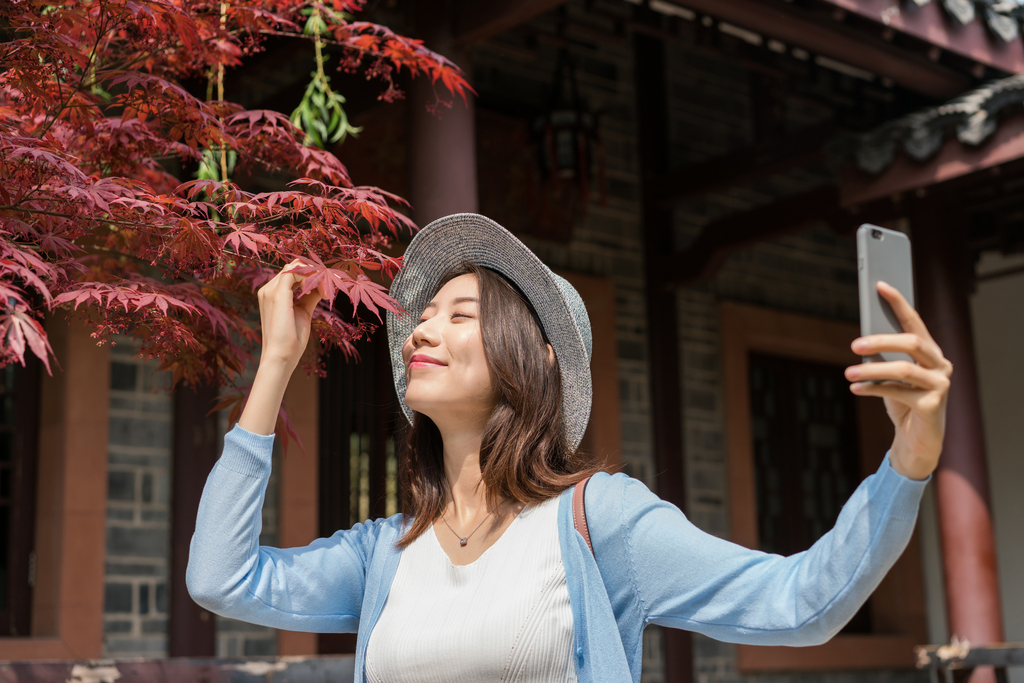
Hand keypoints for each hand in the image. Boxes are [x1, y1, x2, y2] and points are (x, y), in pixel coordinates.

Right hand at [256, 258, 322, 369]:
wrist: (282, 356)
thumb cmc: (291, 339)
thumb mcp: (303, 312)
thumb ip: (309, 297)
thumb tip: (321, 287)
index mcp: (272, 294)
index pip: (291, 273)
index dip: (311, 276)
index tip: (325, 290)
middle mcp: (268, 289)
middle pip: (294, 267)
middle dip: (315, 274)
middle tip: (328, 289)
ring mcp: (270, 290)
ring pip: (294, 266)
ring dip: (315, 274)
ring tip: (325, 291)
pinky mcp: (277, 294)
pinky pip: (294, 271)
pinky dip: (311, 276)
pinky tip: (320, 291)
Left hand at [845, 281, 952, 479]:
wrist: (917, 441)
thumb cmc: (902, 402)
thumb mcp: (891, 377)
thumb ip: (884, 358)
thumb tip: (862, 340)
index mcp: (931, 352)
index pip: (915, 322)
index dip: (899, 303)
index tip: (881, 286)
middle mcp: (940, 365)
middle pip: (912, 342)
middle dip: (881, 340)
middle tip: (854, 344)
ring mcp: (940, 385)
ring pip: (904, 368)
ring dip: (872, 368)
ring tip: (848, 371)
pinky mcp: (933, 404)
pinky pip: (898, 391)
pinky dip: (873, 388)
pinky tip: (855, 388)